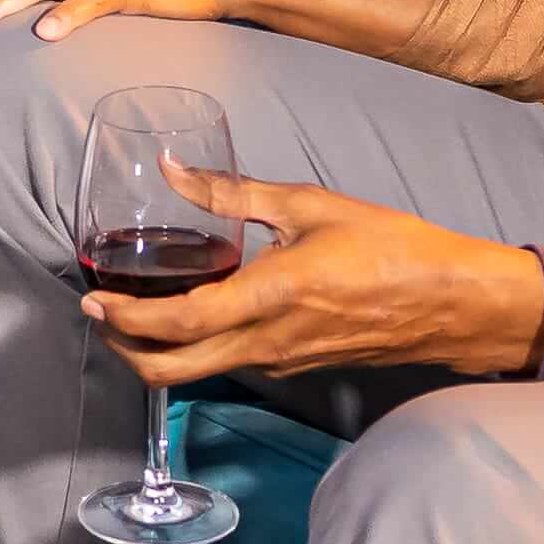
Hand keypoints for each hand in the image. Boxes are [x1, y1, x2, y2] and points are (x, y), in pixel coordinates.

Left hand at [82, 166, 543, 390]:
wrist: (452, 302)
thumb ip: (233, 192)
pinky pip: (229, 365)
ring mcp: (280, 361)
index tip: (92, 301)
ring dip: (156, 352)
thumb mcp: (310, 205)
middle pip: (172, 370)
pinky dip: (195, 349)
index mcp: (268, 297)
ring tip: (133, 314)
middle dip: (124, 350)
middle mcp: (267, 342)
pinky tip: (191, 314)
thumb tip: (172, 170)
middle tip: (98, 317)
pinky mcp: (295, 365)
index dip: (124, 318)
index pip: (177, 323)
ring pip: (198, 373)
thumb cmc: (391, 246)